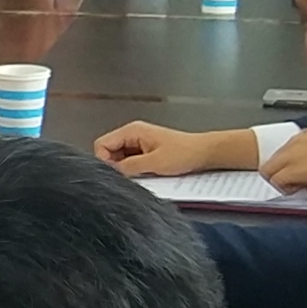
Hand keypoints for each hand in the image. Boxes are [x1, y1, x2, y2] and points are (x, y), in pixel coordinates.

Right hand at [91, 121, 255, 178]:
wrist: (205, 153)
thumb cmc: (184, 153)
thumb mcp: (153, 163)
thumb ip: (128, 167)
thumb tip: (111, 172)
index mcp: (132, 131)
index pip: (101, 145)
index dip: (105, 161)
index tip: (117, 174)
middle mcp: (132, 134)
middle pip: (109, 152)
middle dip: (115, 166)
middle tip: (132, 176)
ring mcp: (138, 142)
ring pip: (119, 159)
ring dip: (127, 169)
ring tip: (143, 174)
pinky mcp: (145, 151)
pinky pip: (130, 162)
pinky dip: (134, 170)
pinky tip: (147, 174)